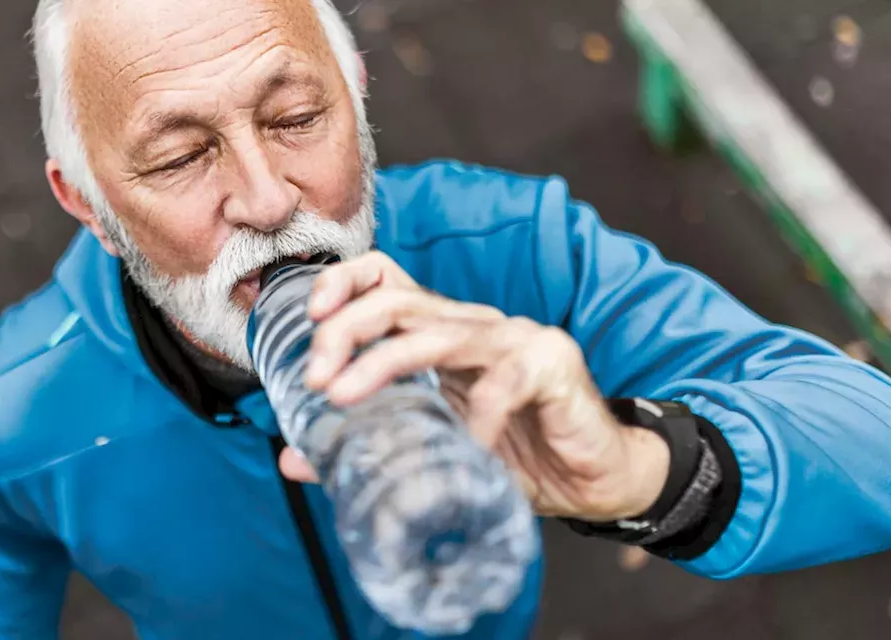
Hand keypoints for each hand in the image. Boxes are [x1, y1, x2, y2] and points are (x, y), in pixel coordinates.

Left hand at [276, 252, 670, 521]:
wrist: (597, 478)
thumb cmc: (516, 456)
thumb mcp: (434, 449)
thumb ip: (369, 446)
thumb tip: (293, 459)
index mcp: (443, 331)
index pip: (386, 278)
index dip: (343, 283)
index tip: (309, 317)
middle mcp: (474, 324)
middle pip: (398, 299)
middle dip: (345, 330)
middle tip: (315, 378)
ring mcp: (515, 339)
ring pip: (438, 332)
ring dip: (384, 362)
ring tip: (342, 397)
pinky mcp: (552, 365)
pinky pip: (503, 384)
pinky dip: (475, 418)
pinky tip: (461, 447)